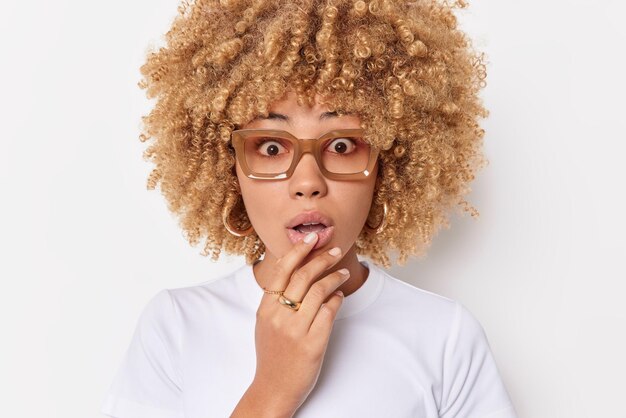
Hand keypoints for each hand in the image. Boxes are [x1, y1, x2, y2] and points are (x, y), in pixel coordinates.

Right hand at [251, 232, 347, 414]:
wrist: (273, 389)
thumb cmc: (272, 355)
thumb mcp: (265, 324)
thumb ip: (276, 300)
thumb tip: (297, 273)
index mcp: (265, 308)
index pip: (282, 270)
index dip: (299, 250)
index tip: (312, 237)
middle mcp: (279, 316)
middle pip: (303, 276)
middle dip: (321, 259)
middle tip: (335, 251)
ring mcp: (295, 330)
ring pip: (318, 292)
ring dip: (334, 278)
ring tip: (343, 273)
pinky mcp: (312, 344)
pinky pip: (328, 312)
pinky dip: (336, 300)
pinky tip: (340, 296)